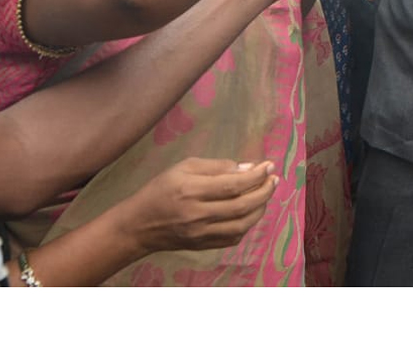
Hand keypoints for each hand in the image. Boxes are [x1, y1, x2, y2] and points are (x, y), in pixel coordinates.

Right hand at [123, 158, 277, 254]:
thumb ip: (216, 166)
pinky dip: (247, 225)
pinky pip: (233, 238)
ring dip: (260, 209)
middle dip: (264, 191)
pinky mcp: (203, 246)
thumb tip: (248, 168)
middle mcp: (197, 215)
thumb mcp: (183, 168)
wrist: (138, 225)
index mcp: (191, 191)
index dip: (256, 175)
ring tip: (265, 194)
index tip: (269, 165)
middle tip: (274, 179)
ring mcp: (201, 234)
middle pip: (242, 206)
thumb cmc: (161, 190)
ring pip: (242, 225)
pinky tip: (251, 212)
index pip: (233, 185)